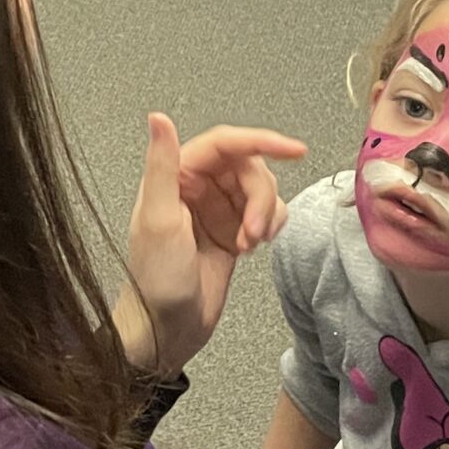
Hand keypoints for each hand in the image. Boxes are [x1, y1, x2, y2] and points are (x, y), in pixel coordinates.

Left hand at [113, 116, 304, 377]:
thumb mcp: (158, 220)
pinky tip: (252, 247)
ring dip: (265, 214)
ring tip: (248, 244)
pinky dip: (270, 225)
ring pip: (262, 190)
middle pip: (250, 167)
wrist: (167, 329)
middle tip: (253, 231)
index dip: (261, 141)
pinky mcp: (234, 230)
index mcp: (176, 176)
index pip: (225, 143)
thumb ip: (162, 166)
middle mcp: (197, 187)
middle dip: (260, 197)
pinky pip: (267, 212)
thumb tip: (158, 119)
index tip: (293, 150)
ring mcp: (218, 209)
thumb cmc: (154, 280)